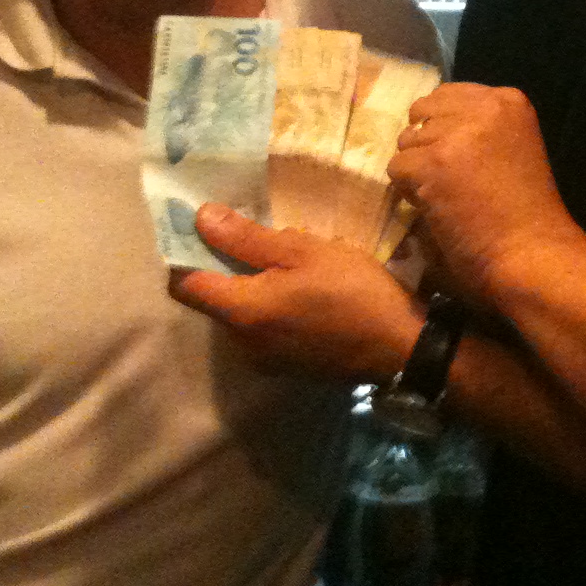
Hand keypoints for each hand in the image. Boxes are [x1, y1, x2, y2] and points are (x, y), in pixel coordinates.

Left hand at [169, 205, 422, 381]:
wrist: (400, 346)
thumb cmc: (352, 291)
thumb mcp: (302, 252)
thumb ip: (247, 238)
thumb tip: (200, 217)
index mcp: (241, 312)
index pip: (184, 286)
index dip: (184, 254)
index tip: (199, 228)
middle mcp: (242, 343)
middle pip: (211, 301)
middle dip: (222, 268)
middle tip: (252, 236)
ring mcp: (265, 360)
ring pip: (238, 316)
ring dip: (249, 289)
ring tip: (283, 263)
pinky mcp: (286, 368)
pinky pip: (261, 331)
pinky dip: (268, 309)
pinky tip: (300, 292)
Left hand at [389, 83, 585, 303]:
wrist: (532, 253)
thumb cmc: (525, 213)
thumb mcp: (512, 147)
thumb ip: (478, 128)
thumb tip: (425, 127)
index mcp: (508, 100)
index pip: (448, 95)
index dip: (443, 128)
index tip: (458, 159)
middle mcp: (484, 107)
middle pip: (423, 114)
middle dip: (427, 145)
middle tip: (448, 179)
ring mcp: (457, 133)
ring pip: (406, 142)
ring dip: (417, 170)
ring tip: (447, 197)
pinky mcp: (433, 163)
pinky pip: (396, 168)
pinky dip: (409, 192)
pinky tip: (438, 208)